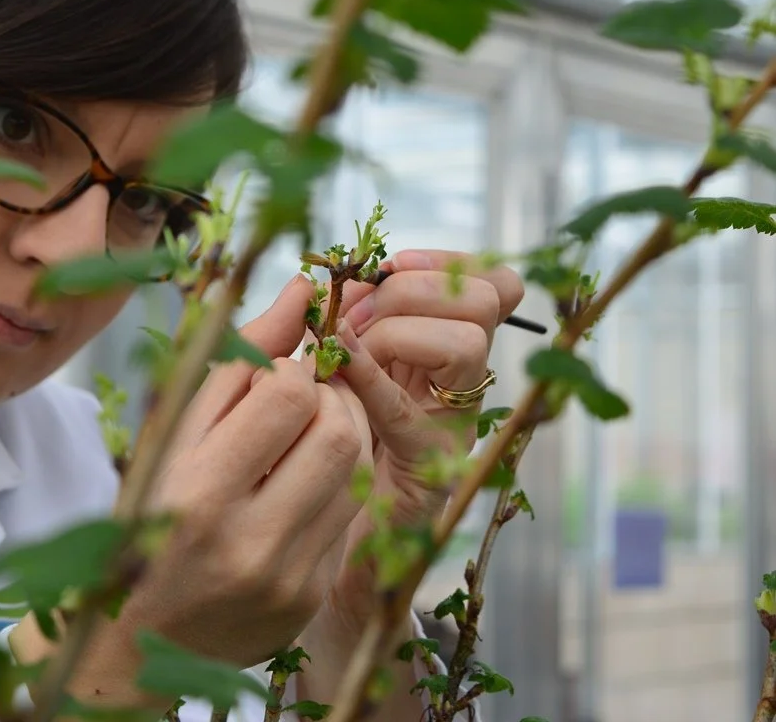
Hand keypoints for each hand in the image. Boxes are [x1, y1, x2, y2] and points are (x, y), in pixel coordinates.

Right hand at [12, 275, 373, 707]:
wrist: (134, 639)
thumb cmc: (143, 519)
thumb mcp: (169, 433)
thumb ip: (234, 360)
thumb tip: (302, 288)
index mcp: (195, 492)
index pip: (288, 394)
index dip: (291, 368)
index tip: (273, 375)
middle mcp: (246, 543)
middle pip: (339, 431)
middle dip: (329, 396)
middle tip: (301, 397)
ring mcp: (286, 579)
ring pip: (357, 469)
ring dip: (341, 430)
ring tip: (303, 433)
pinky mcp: (310, 598)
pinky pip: (351, 513)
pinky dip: (334, 481)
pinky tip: (299, 484)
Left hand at [295, 249, 524, 697]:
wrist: (314, 542)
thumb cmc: (315, 444)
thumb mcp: (324, 369)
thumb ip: (334, 322)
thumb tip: (325, 279)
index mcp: (439, 349)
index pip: (490, 284)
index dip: (445, 264)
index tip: (389, 266)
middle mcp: (460, 383)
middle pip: (486, 299)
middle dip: (415, 290)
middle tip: (360, 316)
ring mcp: (452, 425)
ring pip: (467, 344)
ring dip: (397, 330)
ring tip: (350, 350)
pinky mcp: (429, 468)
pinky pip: (411, 410)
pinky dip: (369, 378)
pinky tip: (335, 371)